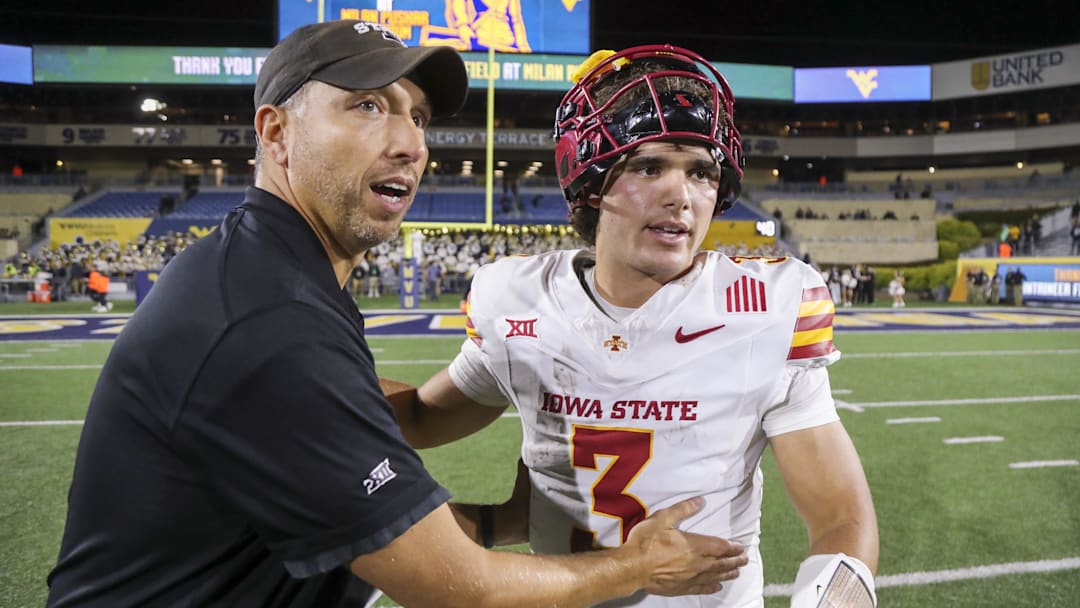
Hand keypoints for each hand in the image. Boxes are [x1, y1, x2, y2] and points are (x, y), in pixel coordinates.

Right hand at [622, 497, 747, 596]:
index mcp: (694, 545)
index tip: (741, 547)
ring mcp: (690, 577)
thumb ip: (683, 510)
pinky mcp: (681, 587)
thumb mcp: (663, 518)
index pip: (720, 546)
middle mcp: (697, 563)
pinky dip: (711, 587)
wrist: (632, 567)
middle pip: (721, 563)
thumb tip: (700, 501)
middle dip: (734, 561)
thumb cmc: (646, 542)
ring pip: (714, 576)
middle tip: (745, 560)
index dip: (732, 547)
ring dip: (727, 574)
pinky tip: (717, 587)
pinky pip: (701, 588)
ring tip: (737, 573)